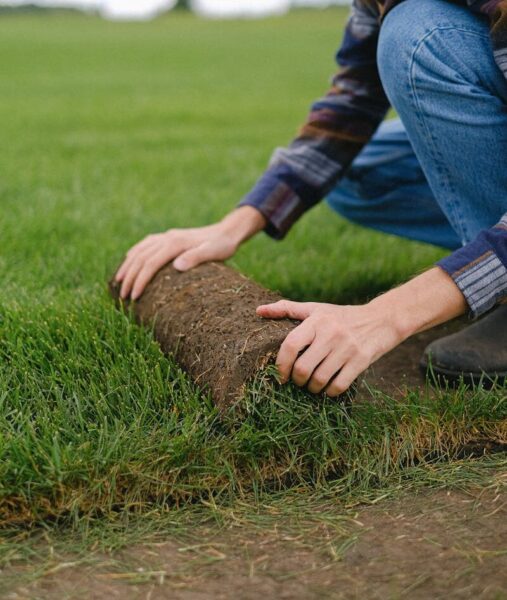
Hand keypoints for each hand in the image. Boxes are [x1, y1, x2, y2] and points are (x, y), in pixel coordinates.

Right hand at [115, 206, 265, 299]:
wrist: (227, 232)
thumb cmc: (222, 246)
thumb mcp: (214, 253)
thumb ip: (196, 258)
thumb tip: (177, 266)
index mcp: (175, 243)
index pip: (150, 263)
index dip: (140, 280)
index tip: (133, 297)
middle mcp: (167, 237)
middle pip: (141, 258)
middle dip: (129, 278)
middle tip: (122, 297)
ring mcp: (167, 236)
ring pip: (139, 250)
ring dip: (127, 266)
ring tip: (118, 282)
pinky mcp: (169, 237)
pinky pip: (145, 244)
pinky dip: (134, 253)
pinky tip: (129, 260)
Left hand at [256, 267, 466, 395]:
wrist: (382, 319)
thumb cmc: (342, 316)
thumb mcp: (316, 309)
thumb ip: (287, 309)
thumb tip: (258, 311)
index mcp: (317, 320)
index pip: (291, 345)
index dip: (281, 364)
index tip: (280, 375)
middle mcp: (331, 333)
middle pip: (303, 367)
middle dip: (296, 380)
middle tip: (297, 381)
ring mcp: (347, 348)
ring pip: (319, 379)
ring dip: (311, 389)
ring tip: (311, 386)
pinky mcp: (361, 361)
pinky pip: (339, 385)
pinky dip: (329, 392)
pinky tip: (327, 389)